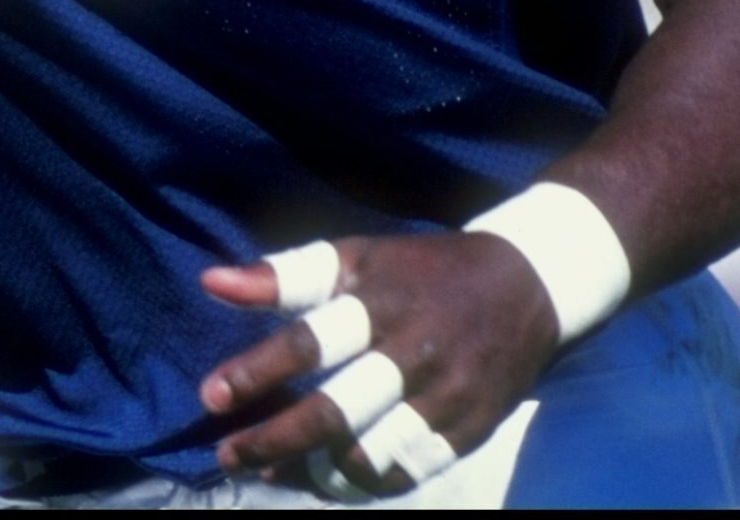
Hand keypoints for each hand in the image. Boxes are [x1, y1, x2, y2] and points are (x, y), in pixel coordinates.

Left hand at [197, 232, 557, 494]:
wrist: (529, 284)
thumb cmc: (422, 270)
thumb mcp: (360, 256)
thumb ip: (286, 274)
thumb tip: (211, 281)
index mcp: (383, 300)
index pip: (312, 340)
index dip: (258, 370)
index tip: (211, 396)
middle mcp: (416, 352)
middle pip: (337, 411)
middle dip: (275, 439)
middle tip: (228, 454)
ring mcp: (448, 398)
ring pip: (370, 454)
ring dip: (311, 471)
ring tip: (267, 471)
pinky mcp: (470, 430)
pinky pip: (407, 472)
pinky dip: (360, 482)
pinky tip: (324, 478)